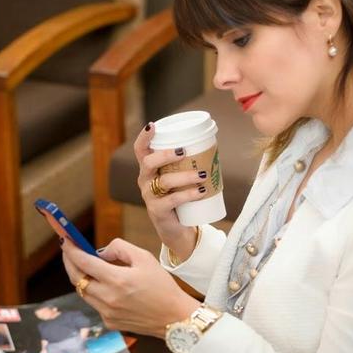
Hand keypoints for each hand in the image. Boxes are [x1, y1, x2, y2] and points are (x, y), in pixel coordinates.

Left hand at [61, 237, 199, 337]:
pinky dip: (95, 291)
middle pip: (76, 278)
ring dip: (81, 277)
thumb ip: (119, 248)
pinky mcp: (109, 322)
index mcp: (117, 280)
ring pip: (83, 291)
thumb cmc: (162, 285)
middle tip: (70, 251)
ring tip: (86, 265)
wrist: (174, 317)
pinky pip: (94, 303)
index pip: (83, 263)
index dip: (71, 250)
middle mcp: (108, 298)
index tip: (66, 240)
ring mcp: (107, 313)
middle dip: (70, 262)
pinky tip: (105, 285)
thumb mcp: (144, 257)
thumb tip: (99, 252)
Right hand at [134, 123, 205, 258]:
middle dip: (166, 154)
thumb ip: (188, 163)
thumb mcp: (180, 178)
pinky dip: (188, 194)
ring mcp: (149, 196)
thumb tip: (211, 144)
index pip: (140, 149)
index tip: (153, 125)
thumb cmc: (180, 197)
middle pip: (148, 162)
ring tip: (202, 174)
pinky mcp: (157, 210)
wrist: (177, 228)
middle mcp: (145, 180)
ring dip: (185, 176)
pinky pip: (172, 200)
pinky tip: (200, 191)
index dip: (144, 137)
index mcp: (148, 168)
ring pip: (164, 181)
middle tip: (184, 151)